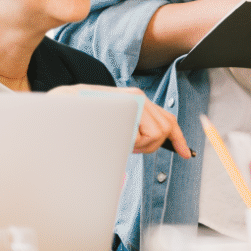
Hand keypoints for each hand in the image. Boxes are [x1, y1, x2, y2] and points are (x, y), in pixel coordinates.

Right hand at [49, 84, 191, 156]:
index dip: (179, 139)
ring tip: (121, 141)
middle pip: (166, 129)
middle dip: (153, 145)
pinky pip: (142, 133)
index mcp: (140, 101)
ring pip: (156, 134)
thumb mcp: (115, 123)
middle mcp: (140, 98)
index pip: (169, 120)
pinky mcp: (126, 106)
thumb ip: (134, 128)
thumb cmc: (87, 118)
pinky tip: (118, 137)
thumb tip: (153, 143)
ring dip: (141, 145)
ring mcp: (134, 100)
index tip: (187, 153)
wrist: (63, 103)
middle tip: (132, 147)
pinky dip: (133, 142)